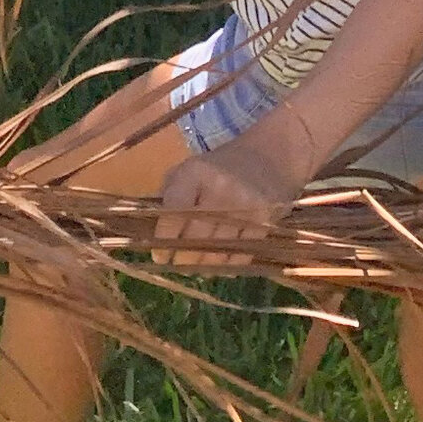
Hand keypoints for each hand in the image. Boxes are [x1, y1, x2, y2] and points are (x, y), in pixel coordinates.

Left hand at [151, 113, 314, 266]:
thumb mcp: (189, 170)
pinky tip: (221, 259)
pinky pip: (239, 257)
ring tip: (197, 264)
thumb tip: (151, 233)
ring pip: (216, 252)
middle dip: (182, 257)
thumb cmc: (220, 167)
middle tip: (178, 263)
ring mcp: (244, 207)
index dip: (163, 239)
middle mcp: (219, 189)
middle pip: (194, 239)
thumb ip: (169, 196)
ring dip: (203, 264)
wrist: (270, 157)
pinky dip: (227, 264)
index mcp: (195, 173)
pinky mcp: (265, 222)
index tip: (160, 255)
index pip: (173, 214)